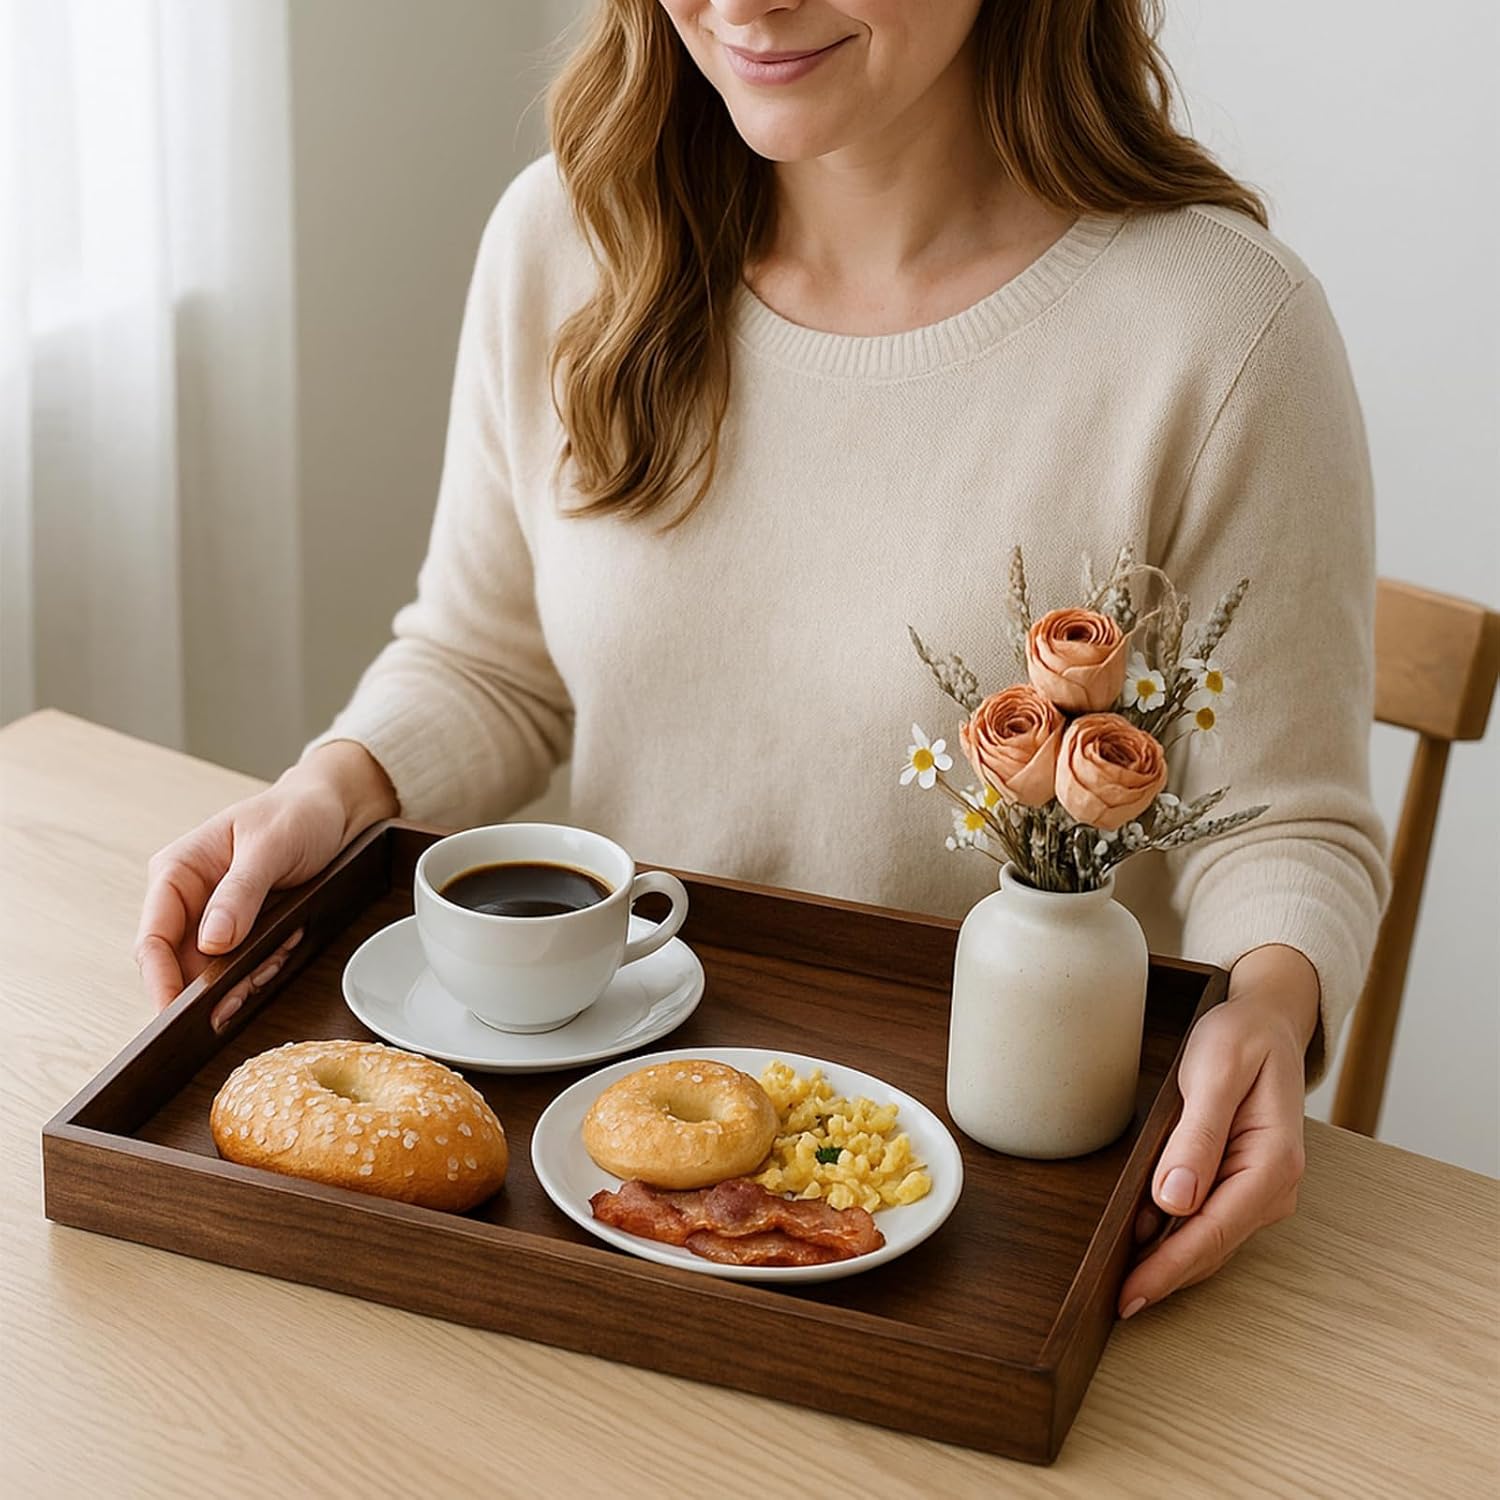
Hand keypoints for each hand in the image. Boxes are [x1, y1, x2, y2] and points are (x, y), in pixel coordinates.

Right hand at [134, 741, 396, 1025]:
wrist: (334, 811)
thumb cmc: (297, 814)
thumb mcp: (269, 848)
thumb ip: (240, 893)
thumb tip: (211, 942)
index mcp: (178, 871)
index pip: (153, 938)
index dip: (160, 980)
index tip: (175, 1011)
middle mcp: (190, 899)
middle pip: (182, 966)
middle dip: (216, 984)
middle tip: (247, 989)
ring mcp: (216, 918)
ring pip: (215, 974)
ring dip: (247, 974)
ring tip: (280, 947)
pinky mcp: (244, 930)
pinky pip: (245, 966)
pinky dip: (266, 964)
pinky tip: (288, 942)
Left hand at [1118, 944, 1317, 1317]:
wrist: (1267, 1020)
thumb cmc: (1241, 1038)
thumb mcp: (1215, 1071)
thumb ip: (1197, 1135)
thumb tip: (1174, 1200)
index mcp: (1272, 1163)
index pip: (1213, 1231)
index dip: (1169, 1267)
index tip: (1131, 1294)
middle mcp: (1273, 1186)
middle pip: (1212, 1246)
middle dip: (1165, 1276)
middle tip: (1114, 1304)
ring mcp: (1260, 1187)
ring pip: (1209, 1238)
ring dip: (1168, 1261)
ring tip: (1121, 1283)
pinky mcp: (1242, 1180)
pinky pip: (1208, 1218)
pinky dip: (1176, 1236)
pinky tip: (1143, 1243)